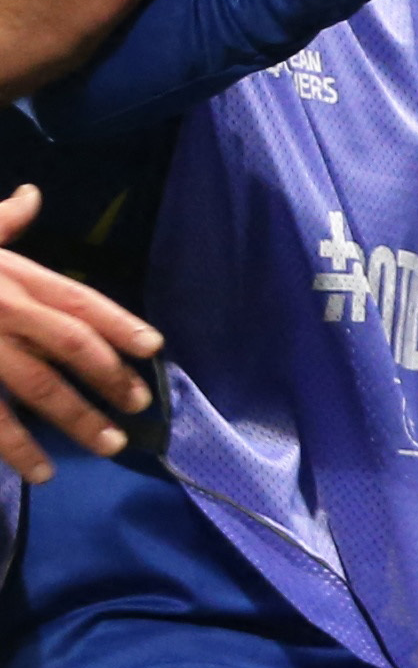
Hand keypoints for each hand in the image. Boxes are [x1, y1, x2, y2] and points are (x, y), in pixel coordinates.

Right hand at [0, 186, 157, 480]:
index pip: (76, 298)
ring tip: (108, 445)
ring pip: (35, 386)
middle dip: (110, 376)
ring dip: (76, 418)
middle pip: (69, 344)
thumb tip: (32, 195)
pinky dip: (16, 447)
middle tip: (139, 407)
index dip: (118, 322)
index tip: (153, 347)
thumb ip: (1, 221)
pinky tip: (39, 471)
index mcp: (7, 274)